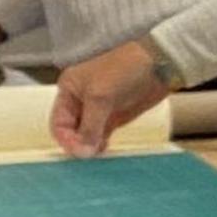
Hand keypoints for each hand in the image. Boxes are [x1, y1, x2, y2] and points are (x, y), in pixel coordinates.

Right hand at [52, 41, 170, 156]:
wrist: (157, 60)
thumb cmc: (125, 67)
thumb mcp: (100, 96)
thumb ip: (90, 126)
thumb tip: (83, 152)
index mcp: (69, 89)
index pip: (58, 122)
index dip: (66, 139)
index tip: (79, 151)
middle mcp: (81, 100)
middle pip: (71, 131)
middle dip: (78, 144)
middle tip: (90, 156)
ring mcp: (99, 109)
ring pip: (87, 135)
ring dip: (90, 146)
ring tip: (99, 153)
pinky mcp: (116, 116)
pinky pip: (103, 135)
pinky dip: (102, 144)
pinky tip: (105, 150)